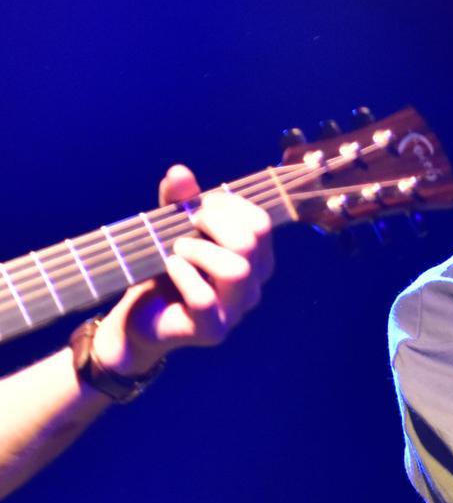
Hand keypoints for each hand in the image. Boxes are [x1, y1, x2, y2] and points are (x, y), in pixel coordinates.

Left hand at [92, 165, 275, 376]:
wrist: (141, 320)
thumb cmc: (165, 272)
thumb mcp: (170, 230)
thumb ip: (178, 202)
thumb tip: (179, 172)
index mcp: (255, 260)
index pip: (261, 223)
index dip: (229, 204)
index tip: (198, 204)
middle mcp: (254, 285)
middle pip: (252, 242)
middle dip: (213, 222)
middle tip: (186, 224)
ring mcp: (236, 311)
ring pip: (236, 271)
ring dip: (199, 250)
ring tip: (177, 250)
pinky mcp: (212, 330)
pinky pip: (203, 299)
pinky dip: (182, 275)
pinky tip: (169, 267)